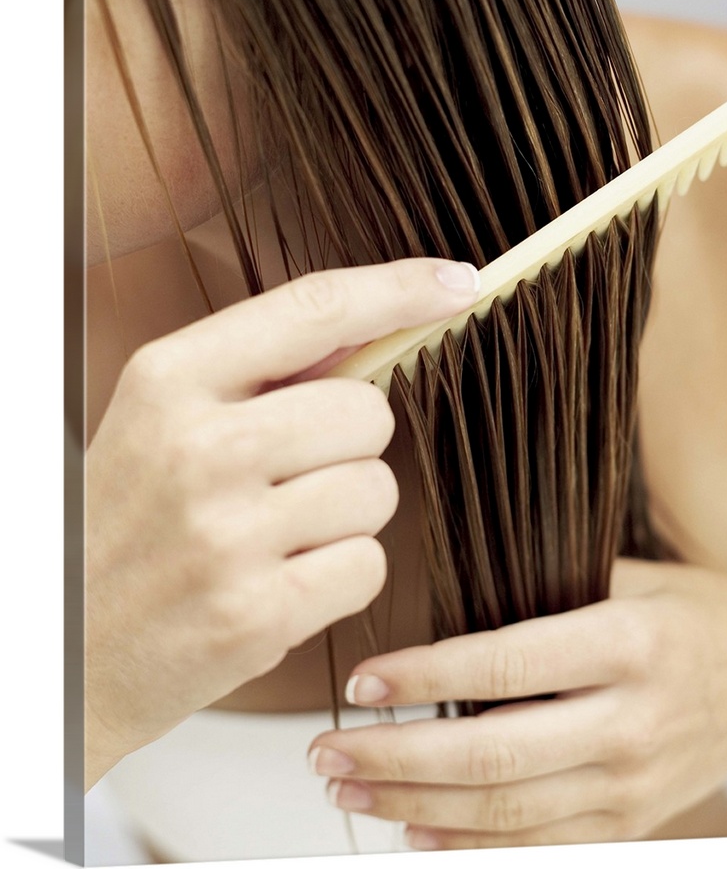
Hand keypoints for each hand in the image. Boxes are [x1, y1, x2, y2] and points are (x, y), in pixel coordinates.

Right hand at [84, 258, 479, 787]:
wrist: (64, 649)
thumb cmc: (127, 522)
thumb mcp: (164, 419)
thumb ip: (263, 371)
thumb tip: (377, 324)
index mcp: (171, 380)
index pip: (314, 308)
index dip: (400, 289)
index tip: (457, 281)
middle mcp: (199, 448)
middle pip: (367, 412)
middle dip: (351, 444)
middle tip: (292, 475)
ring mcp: (227, 536)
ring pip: (377, 491)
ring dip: (346, 515)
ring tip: (276, 535)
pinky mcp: (256, 615)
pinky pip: (369, 565)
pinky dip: (341, 575)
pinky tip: (281, 582)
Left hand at [308, 561, 726, 848]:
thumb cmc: (704, 618)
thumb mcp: (641, 578)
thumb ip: (554, 591)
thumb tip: (456, 609)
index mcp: (628, 645)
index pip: (506, 666)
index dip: (426, 677)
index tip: (365, 681)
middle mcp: (629, 724)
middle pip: (493, 756)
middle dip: (397, 758)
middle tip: (327, 751)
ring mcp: (632, 787)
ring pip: (505, 814)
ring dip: (414, 807)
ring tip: (349, 790)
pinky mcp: (630, 825)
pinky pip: (538, 848)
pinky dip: (468, 848)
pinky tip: (413, 834)